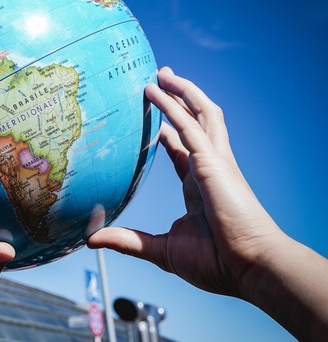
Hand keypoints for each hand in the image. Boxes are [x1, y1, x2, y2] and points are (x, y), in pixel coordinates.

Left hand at [88, 66, 280, 297]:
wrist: (250, 269)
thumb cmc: (216, 263)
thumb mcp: (161, 250)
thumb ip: (127, 241)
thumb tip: (91, 239)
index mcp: (199, 187)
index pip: (184, 151)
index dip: (170, 133)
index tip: (154, 124)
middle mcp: (208, 169)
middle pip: (195, 123)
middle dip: (179, 100)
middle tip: (158, 80)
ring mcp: (214, 162)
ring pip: (198, 114)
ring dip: (180, 91)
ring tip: (161, 73)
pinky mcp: (214, 162)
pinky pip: (191, 125)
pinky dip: (174, 104)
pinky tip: (157, 91)